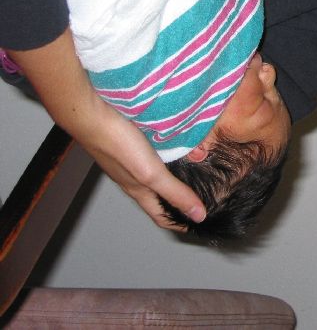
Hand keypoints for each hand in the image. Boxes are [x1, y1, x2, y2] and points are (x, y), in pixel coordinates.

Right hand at [78, 106, 206, 229]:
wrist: (92, 115)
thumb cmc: (118, 146)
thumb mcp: (151, 173)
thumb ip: (174, 192)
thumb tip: (198, 216)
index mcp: (138, 191)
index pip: (161, 216)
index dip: (179, 223)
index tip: (198, 223)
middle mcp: (133, 179)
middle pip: (159, 198)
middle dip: (178, 201)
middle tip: (200, 198)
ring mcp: (129, 162)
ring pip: (155, 177)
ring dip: (173, 179)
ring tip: (193, 175)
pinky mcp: (129, 145)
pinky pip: (152, 157)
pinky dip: (166, 159)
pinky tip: (174, 150)